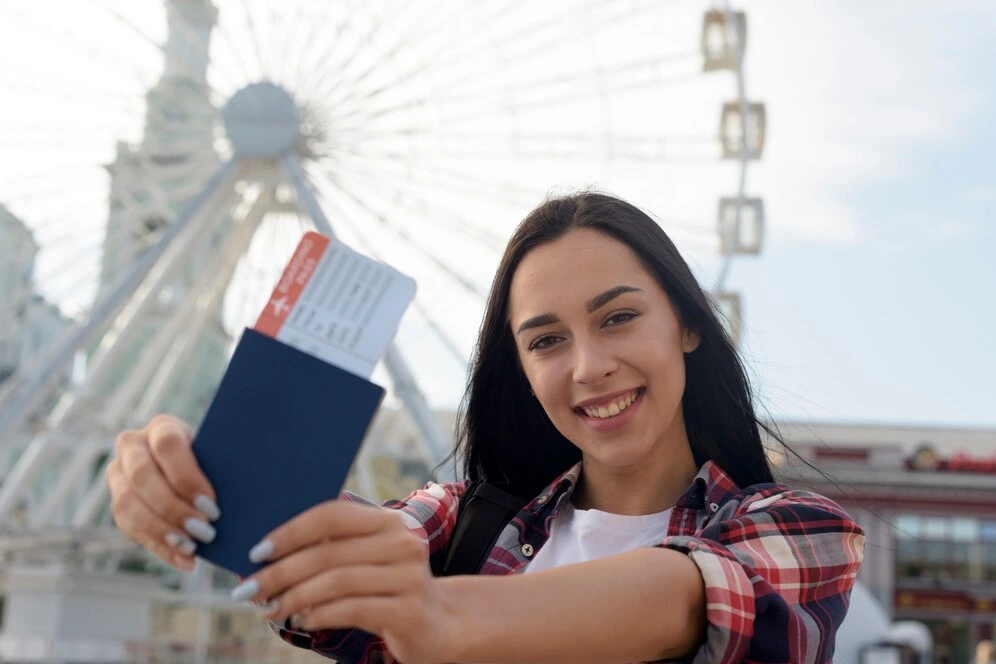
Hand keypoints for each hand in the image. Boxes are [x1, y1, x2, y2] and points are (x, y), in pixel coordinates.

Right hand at [106, 414, 219, 570]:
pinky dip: (161, 548)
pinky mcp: (118, 504)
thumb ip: (224, 466)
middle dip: (174, 509)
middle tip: (206, 531)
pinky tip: (186, 561)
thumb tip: (249, 488)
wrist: (193, 469)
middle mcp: (132, 447)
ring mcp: (119, 476)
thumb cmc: (215, 461)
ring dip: (162, 531)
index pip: (167, 445)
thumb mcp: (219, 455)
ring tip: (193, 548)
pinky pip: (131, 529)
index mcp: (162, 427)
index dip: (187, 477)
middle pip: (143, 477)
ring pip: (128, 505)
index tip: (211, 505)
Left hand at [234, 500, 456, 663]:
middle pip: (328, 552)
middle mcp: (403, 542)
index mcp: (389, 521)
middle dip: (280, 572)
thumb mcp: (367, 560)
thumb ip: (332, 549)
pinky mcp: (409, 611)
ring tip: (270, 609)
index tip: (257, 552)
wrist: (439, 624)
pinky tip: (303, 621)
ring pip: (337, 581)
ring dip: (294, 597)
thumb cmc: (386, 589)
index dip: (291, 531)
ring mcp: (409, 576)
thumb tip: (268, 554)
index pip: (332, 515)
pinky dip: (320, 615)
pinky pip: (352, 609)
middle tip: (249, 590)